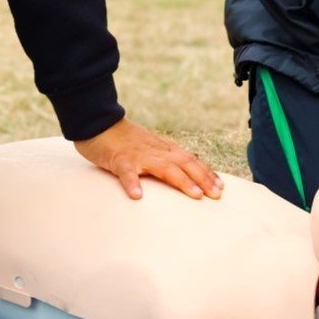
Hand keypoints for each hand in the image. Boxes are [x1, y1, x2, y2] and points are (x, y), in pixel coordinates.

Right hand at [75, 117, 223, 200]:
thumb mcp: (148, 147)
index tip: (221, 187)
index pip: (189, 159)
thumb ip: (163, 158)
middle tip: (216, 195)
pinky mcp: (119, 159)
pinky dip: (132, 183)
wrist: (98, 122)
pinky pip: (126, 172)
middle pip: (184, 162)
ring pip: (164, 167)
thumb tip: (182, 170)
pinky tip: (137, 195)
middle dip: (203, 178)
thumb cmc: (123, 140)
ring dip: (181, 180)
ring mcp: (138, 155)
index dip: (206, 172)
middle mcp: (155, 150)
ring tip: (195, 194)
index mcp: (162, 149)